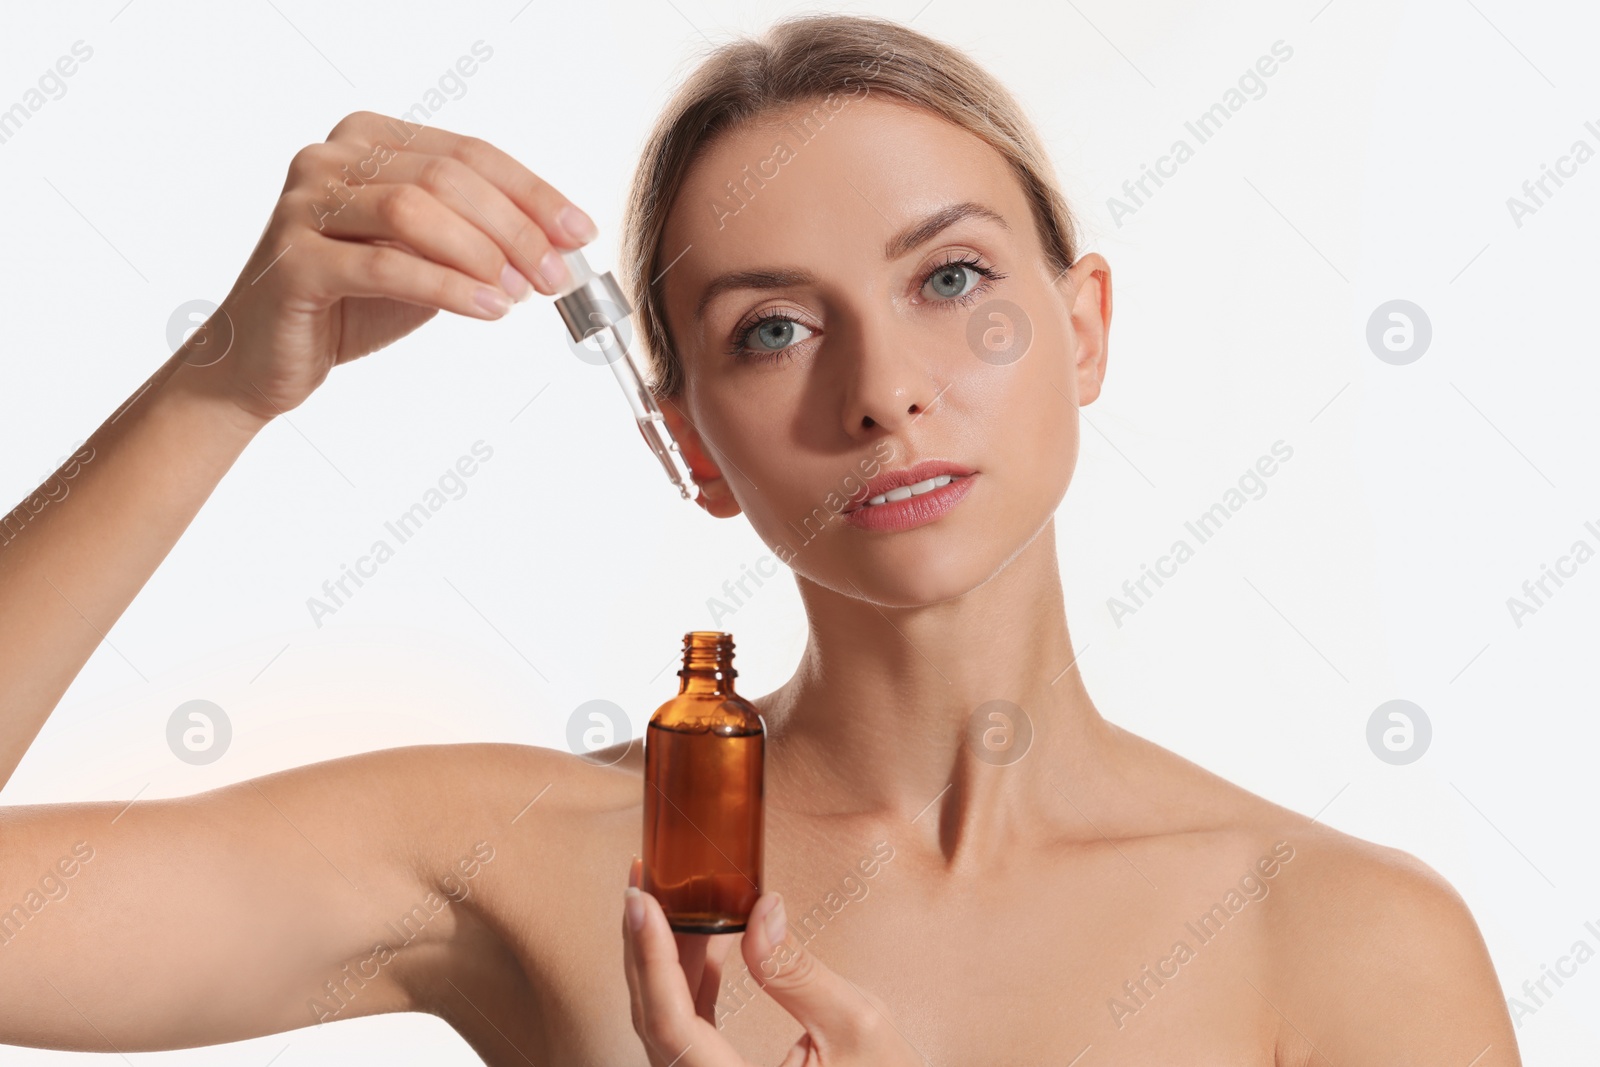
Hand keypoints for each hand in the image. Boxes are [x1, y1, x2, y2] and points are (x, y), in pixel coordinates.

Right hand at [184, 109, 598, 424]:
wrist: (265, 358)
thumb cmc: (351, 303)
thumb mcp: (429, 260)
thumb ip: (479, 239)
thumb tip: (561, 245)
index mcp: (368, 139)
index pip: (469, 153)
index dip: (533, 193)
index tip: (580, 232)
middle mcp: (330, 158)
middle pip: (446, 178)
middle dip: (517, 228)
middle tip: (558, 275)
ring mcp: (304, 203)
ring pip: (414, 211)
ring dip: (484, 253)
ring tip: (524, 293)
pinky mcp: (293, 259)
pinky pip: (385, 265)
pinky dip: (448, 288)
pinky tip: (490, 309)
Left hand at [622, 858, 923, 1065]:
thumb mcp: (858, 1028)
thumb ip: (798, 972)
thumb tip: (761, 909)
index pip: (670, 1025)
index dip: (650, 959)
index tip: (640, 901)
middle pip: (655, 1019)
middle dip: (645, 945)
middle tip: (642, 879)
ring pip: (667, 1022)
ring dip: (667, 958)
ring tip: (674, 896)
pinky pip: (689, 1031)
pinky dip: (693, 982)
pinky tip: (709, 939)